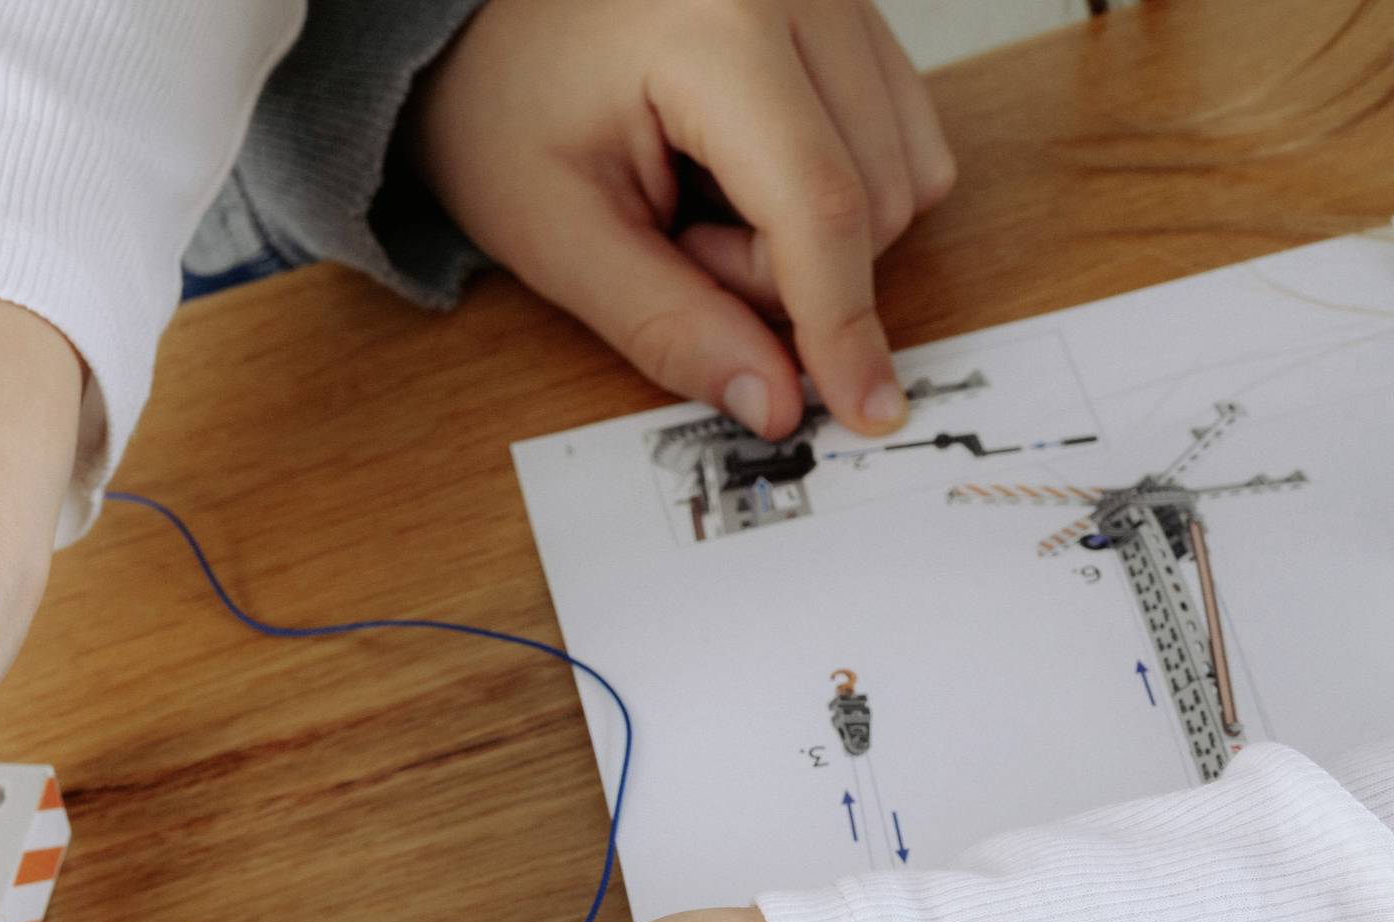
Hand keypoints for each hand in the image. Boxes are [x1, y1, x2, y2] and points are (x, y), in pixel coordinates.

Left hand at [414, 0, 955, 437]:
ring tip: (700, 200)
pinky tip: (749, 172)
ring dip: (810, 235)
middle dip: (779, 272)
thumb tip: (776, 403)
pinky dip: (837, 190)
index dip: (842, 326)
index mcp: (716, 31)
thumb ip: (666, 325)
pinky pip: (900, 137)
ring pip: (903, 175)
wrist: (490, 28)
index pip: (819, 206)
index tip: (865, 410)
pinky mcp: (853, 12)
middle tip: (673, 242)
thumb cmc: (505, 110)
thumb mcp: (556, 236)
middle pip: (872, 202)